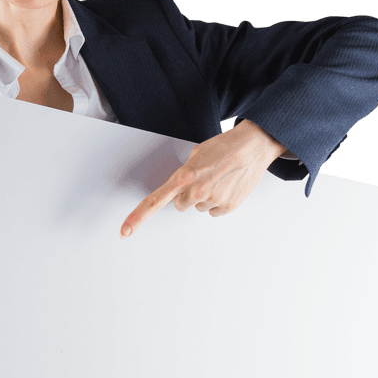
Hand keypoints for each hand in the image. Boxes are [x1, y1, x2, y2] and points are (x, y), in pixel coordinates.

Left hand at [119, 119, 286, 236]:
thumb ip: (183, 175)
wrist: (253, 146)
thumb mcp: (196, 155)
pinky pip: (214, 211)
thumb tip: (179, 188)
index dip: (137, 218)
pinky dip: (220, 201)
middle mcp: (195, 192)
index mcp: (183, 177)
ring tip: (219, 179)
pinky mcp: (227, 207)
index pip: (154, 202)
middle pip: (181, 204)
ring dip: (206, 196)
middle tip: (203, 178)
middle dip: (188, 194)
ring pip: (199, 207)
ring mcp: (212, 201)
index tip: (125, 231)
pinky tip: (227, 186)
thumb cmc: (224, 147)